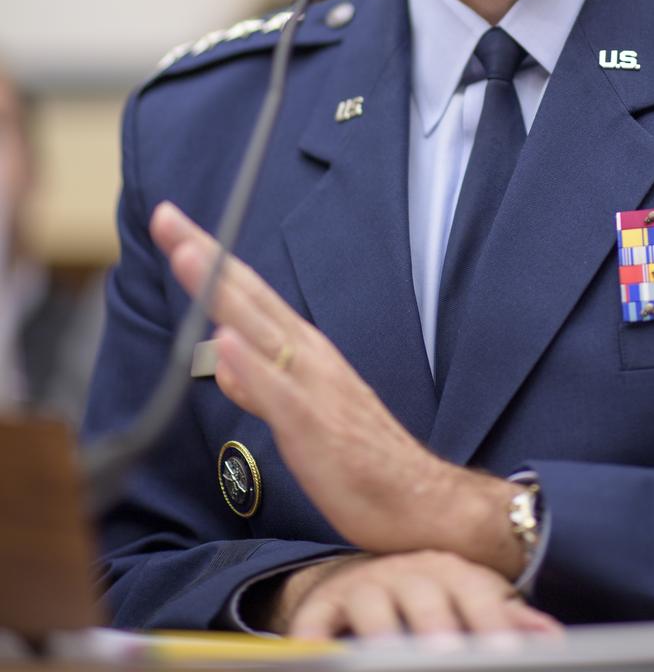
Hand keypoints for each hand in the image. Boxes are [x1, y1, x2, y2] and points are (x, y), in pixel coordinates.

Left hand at [152, 202, 524, 576]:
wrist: (421, 502)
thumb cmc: (362, 459)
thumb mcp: (300, 414)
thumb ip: (258, 384)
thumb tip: (222, 354)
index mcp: (304, 351)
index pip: (248, 294)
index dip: (210, 258)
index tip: (172, 224)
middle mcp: (309, 357)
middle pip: (248, 297)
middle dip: (206, 256)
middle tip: (166, 217)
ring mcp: (314, 388)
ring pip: (260, 330)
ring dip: (223, 292)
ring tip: (188, 257)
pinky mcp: (317, 427)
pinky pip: (280, 394)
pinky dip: (253, 367)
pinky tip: (226, 343)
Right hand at [264, 551, 559, 638]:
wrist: (365, 569)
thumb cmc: (432, 595)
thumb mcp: (472, 597)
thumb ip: (508, 619)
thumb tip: (550, 638)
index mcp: (452, 574)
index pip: (477, 595)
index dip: (492, 623)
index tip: (507, 652)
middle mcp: (409, 573)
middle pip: (425, 597)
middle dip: (436, 625)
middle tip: (446, 655)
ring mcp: (366, 585)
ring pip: (371, 604)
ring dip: (380, 630)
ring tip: (388, 654)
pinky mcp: (325, 604)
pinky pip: (315, 622)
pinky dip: (312, 638)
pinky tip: (315, 654)